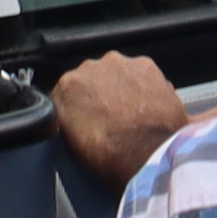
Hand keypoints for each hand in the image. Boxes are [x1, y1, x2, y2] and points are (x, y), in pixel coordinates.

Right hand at [50, 43, 186, 185]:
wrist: (149, 152)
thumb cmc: (109, 154)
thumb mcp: (73, 142)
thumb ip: (68, 117)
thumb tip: (75, 115)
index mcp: (66, 85)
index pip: (67, 91)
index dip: (79, 105)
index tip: (88, 118)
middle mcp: (88, 66)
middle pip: (92, 76)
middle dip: (100, 91)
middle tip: (111, 114)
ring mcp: (118, 63)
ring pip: (116, 71)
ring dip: (122, 85)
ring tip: (134, 111)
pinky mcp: (146, 64)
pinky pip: (141, 73)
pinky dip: (144, 84)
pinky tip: (150, 104)